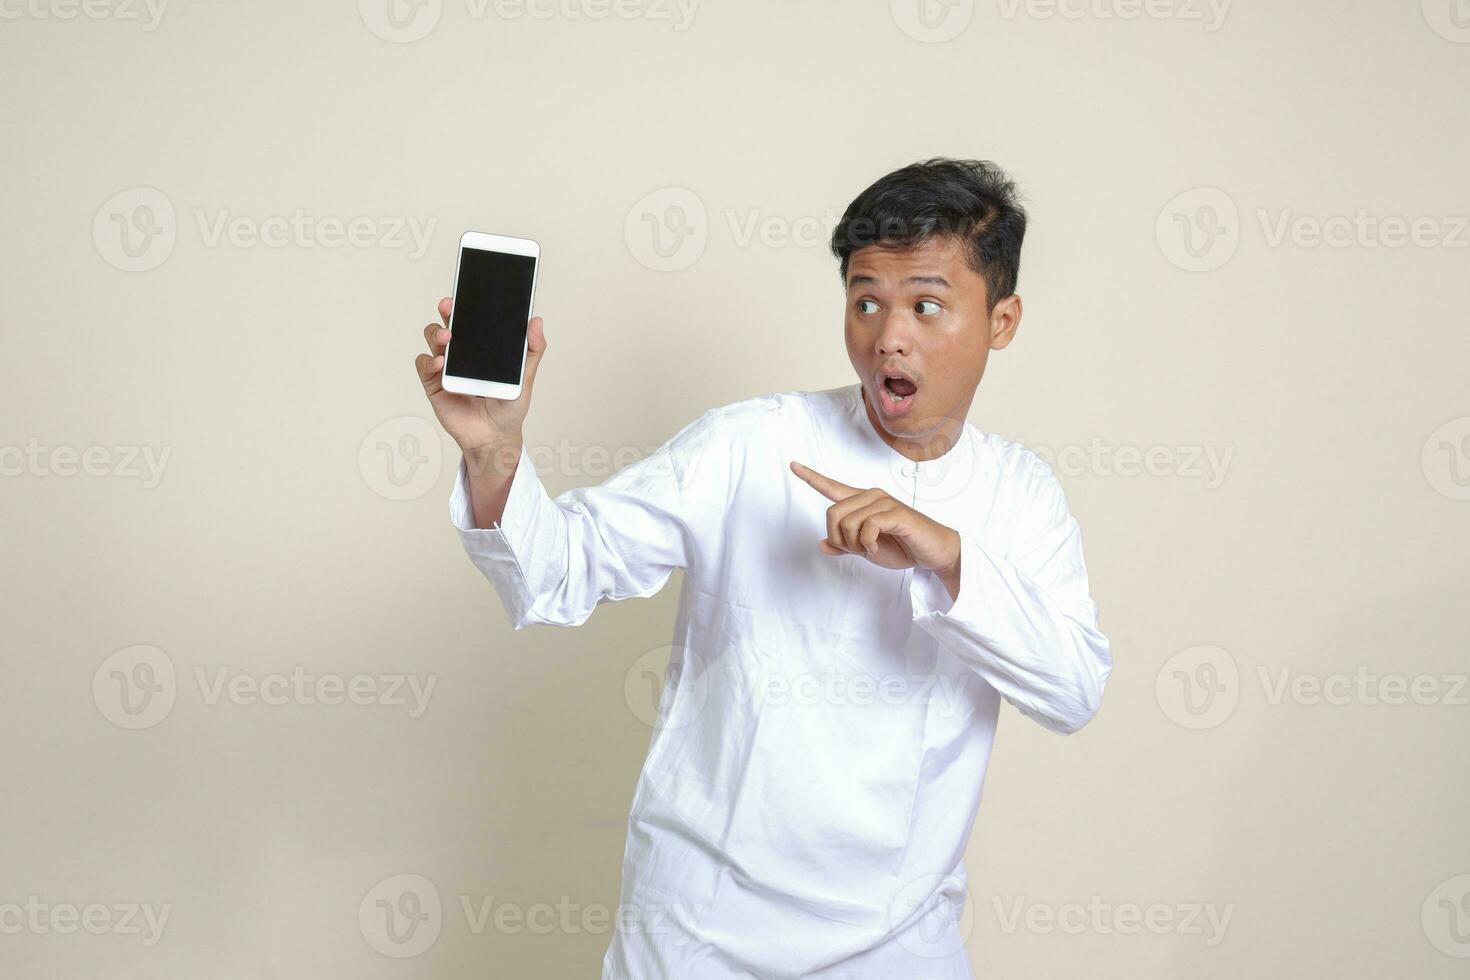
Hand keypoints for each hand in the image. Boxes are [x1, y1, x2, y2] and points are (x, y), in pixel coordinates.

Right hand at [415, 297, 545, 471]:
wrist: (496, 437)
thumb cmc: (509, 406)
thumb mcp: (525, 376)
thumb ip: (532, 349)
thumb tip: (536, 320)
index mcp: (482, 345)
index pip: (472, 317)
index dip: (467, 303)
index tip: (468, 291)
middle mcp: (462, 351)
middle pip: (449, 322)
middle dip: (448, 310)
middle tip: (450, 306)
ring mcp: (446, 366)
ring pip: (433, 338)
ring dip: (437, 334)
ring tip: (448, 339)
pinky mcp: (434, 383)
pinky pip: (424, 366)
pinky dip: (428, 361)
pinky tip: (439, 364)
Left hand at [789, 461, 961, 586]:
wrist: (932, 552)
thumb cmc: (901, 546)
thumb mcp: (866, 549)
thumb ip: (845, 545)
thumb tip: (822, 545)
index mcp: (862, 501)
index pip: (832, 487)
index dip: (811, 477)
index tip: (793, 465)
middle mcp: (871, 496)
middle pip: (833, 513)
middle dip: (839, 538)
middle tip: (858, 548)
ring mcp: (884, 502)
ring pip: (847, 522)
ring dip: (855, 544)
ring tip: (871, 548)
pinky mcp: (895, 513)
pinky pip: (867, 527)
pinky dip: (868, 544)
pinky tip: (877, 547)